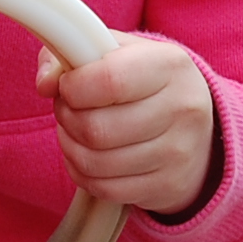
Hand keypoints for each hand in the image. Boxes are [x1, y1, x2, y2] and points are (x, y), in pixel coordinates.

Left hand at [36, 35, 220, 218]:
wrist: (197, 129)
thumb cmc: (146, 84)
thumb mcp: (117, 53)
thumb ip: (73, 52)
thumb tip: (46, 82)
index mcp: (170, 65)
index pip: (109, 81)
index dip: (73, 87)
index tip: (68, 85)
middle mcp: (181, 108)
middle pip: (96, 128)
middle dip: (67, 119)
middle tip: (68, 110)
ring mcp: (177, 152)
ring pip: (96, 163)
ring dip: (70, 147)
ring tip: (75, 132)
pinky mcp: (167, 185)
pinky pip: (104, 189)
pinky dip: (82, 173)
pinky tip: (87, 156)